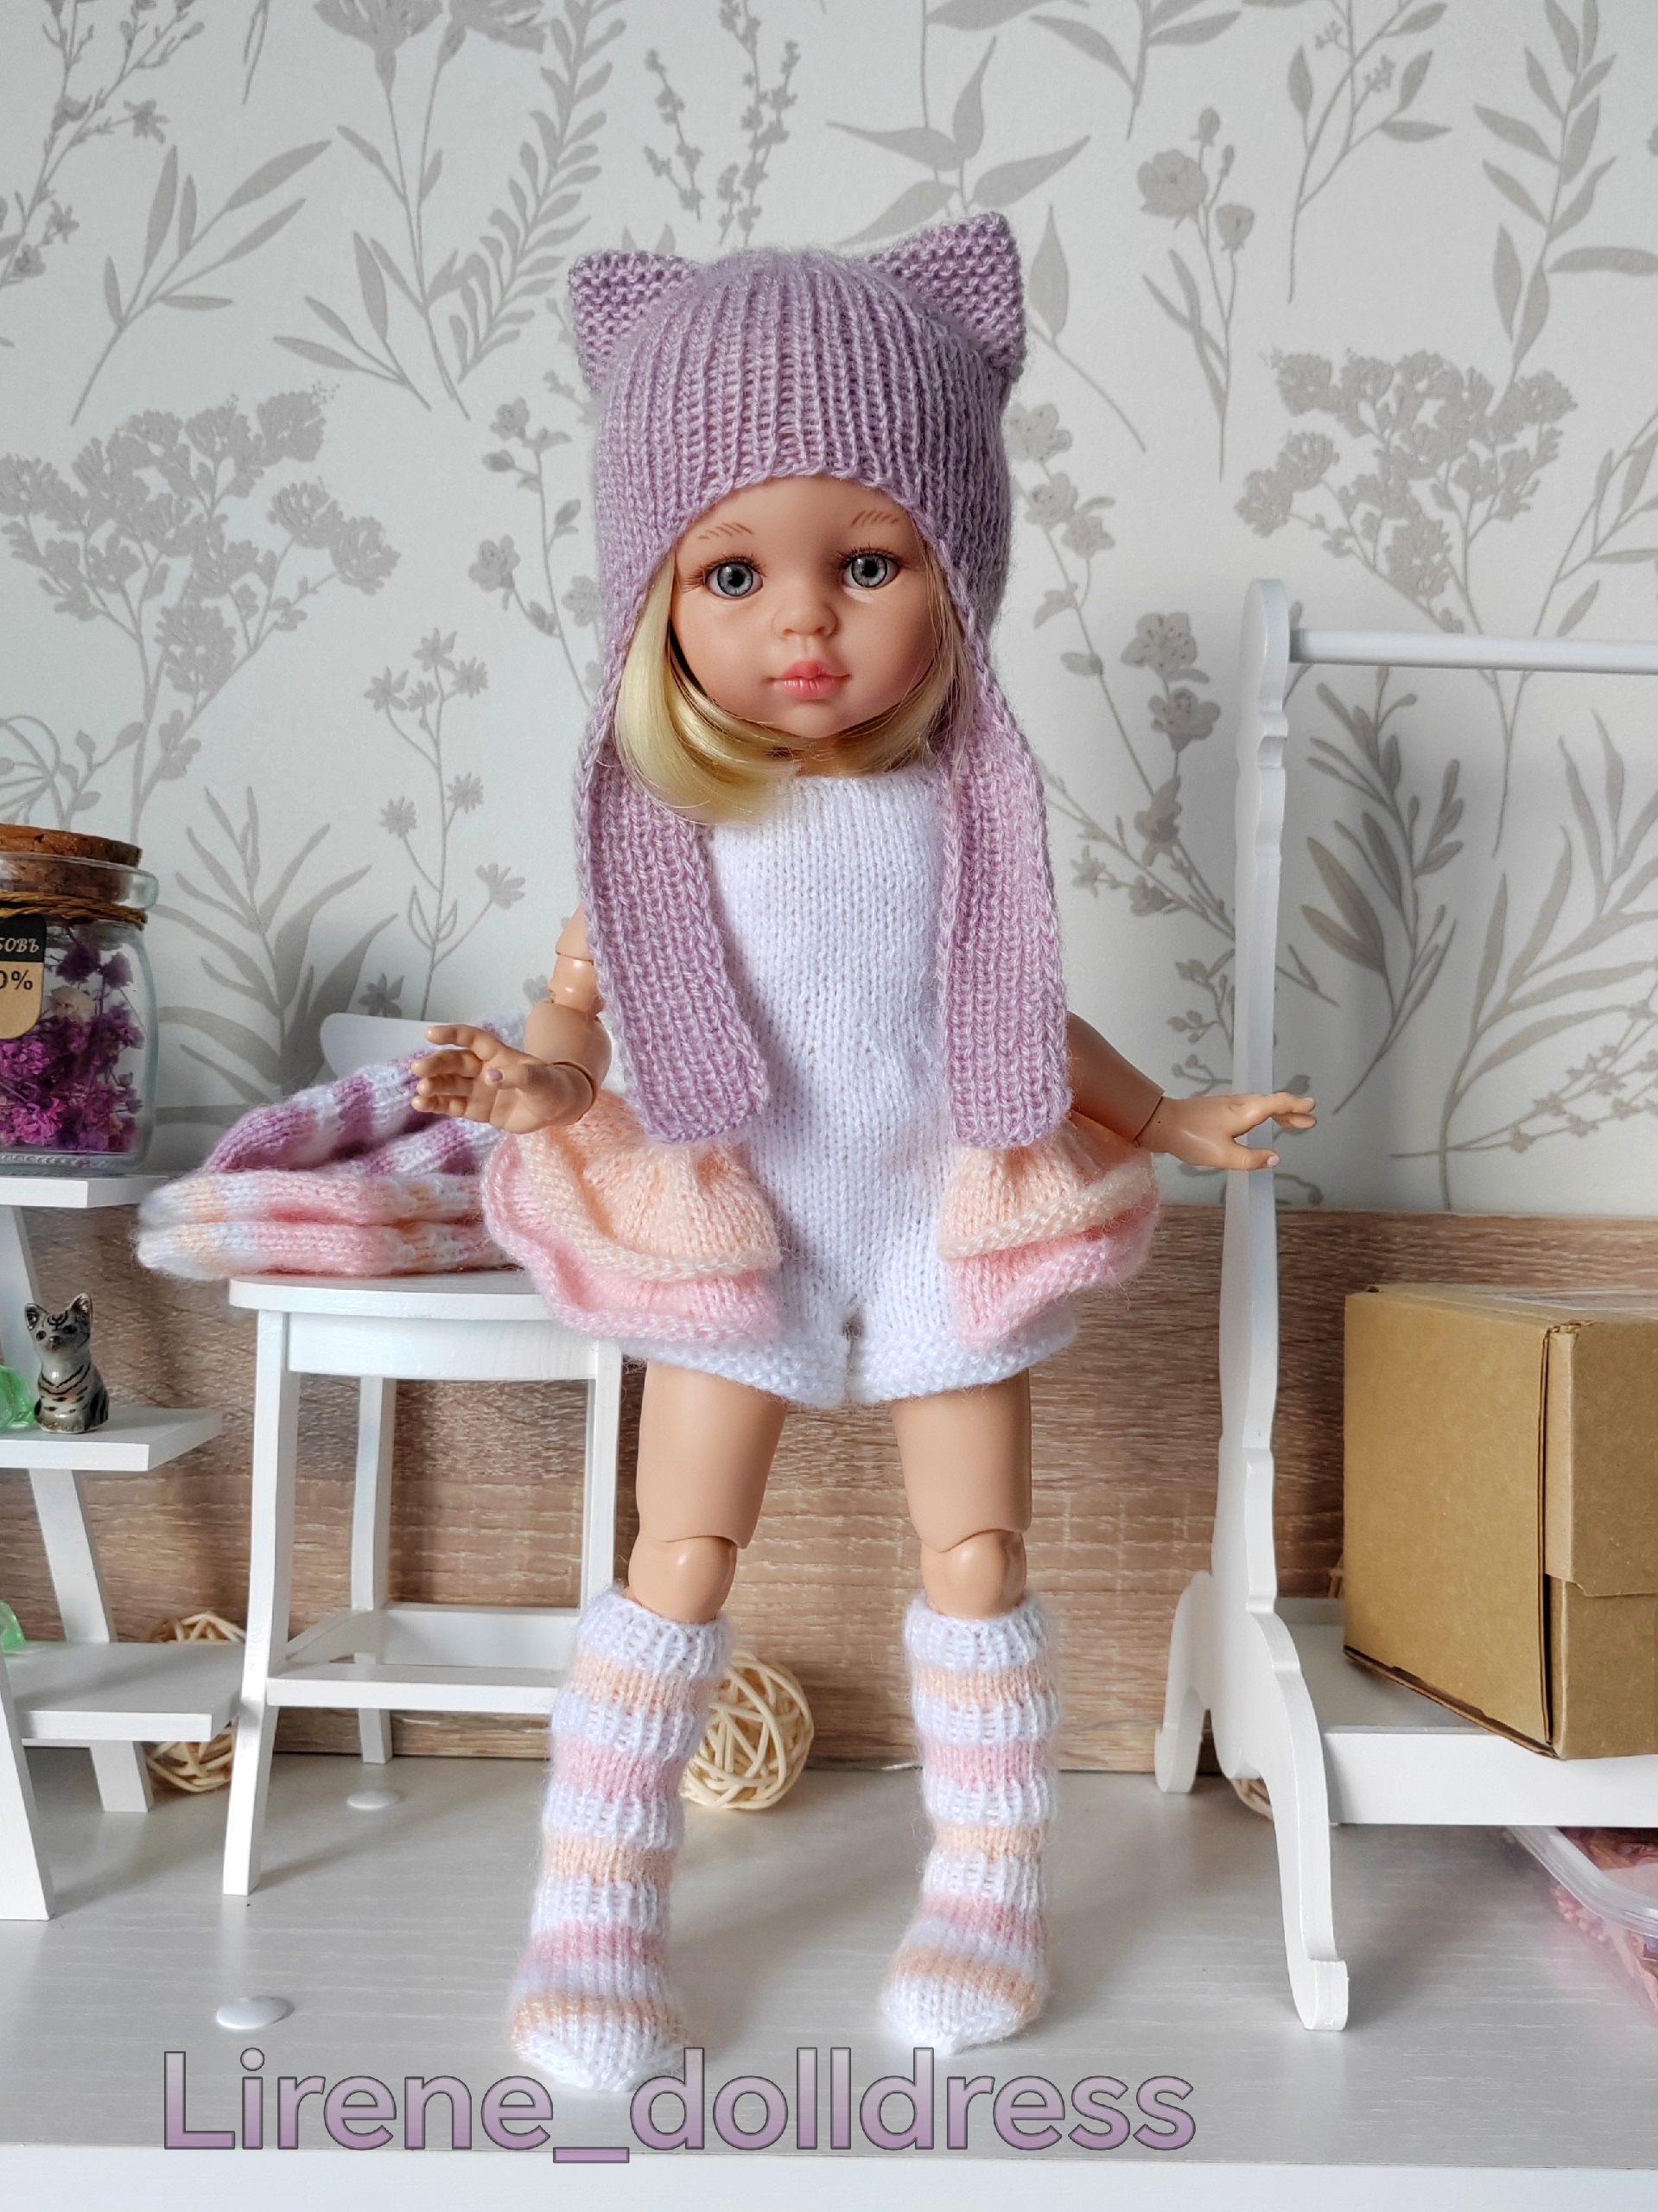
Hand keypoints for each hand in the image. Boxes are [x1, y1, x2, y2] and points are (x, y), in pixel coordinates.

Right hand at [412, 1025, 593, 1134]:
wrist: (558, 1109)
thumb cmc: (551, 1085)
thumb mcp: (540, 1079)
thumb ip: (516, 1077)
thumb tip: (489, 1078)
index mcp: (497, 1053)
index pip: (471, 1039)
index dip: (452, 1035)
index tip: (430, 1034)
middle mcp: (483, 1068)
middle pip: (454, 1063)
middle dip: (436, 1065)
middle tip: (419, 1069)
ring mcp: (478, 1089)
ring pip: (450, 1085)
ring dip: (434, 1086)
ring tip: (420, 1091)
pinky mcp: (477, 1110)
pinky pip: (453, 1106)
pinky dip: (437, 1105)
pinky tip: (421, 1104)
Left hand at [1136, 1090, 1315, 1170]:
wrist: (1161, 1123)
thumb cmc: (1192, 1138)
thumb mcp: (1225, 1155)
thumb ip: (1251, 1159)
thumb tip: (1274, 1159)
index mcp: (1245, 1111)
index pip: (1277, 1104)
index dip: (1296, 1106)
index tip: (1312, 1107)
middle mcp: (1239, 1103)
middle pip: (1272, 1104)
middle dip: (1292, 1112)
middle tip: (1309, 1120)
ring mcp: (1227, 1104)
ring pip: (1261, 1105)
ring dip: (1279, 1113)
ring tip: (1292, 1124)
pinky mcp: (1218, 1109)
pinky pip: (1250, 1108)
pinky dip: (1264, 1114)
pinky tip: (1260, 1122)